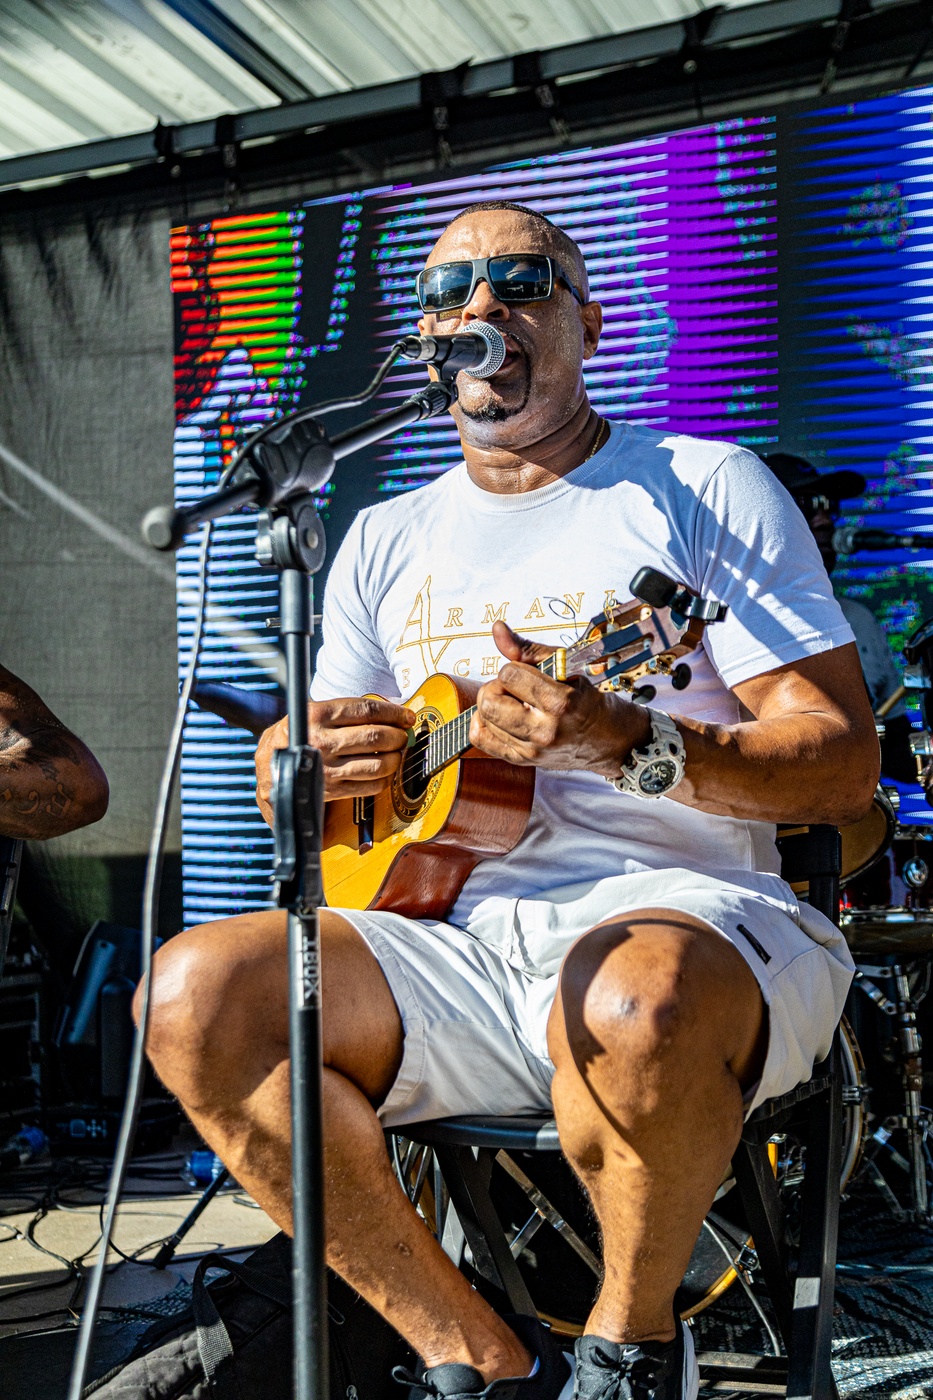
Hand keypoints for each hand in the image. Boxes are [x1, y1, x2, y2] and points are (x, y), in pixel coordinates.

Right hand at [255, 697, 414, 822]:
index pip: (367, 710)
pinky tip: (384, 772)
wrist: (268, 771)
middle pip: (376, 737)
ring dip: (395, 758)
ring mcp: (327, 768)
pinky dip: (384, 779)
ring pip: (377, 763)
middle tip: (404, 736)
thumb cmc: (296, 736)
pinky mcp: (332, 790)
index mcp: (317, 714)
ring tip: (396, 753)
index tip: (407, 716)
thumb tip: (389, 710)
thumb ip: (345, 711)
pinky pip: (370, 786)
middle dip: (398, 736)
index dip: (393, 713)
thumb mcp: (311, 713)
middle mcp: (322, 741)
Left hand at [468, 621, 650, 773]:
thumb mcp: (565, 667)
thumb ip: (527, 648)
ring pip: (483, 718)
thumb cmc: (587, 701)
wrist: (609, 740)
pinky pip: (481, 739)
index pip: (509, 675)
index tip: (526, 674)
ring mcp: (532, 749)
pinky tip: (499, 717)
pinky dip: (482, 724)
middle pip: (489, 700)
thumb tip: (497, 628)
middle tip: (513, 689)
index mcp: (560, 703)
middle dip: (496, 687)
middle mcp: (545, 730)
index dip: (513, 668)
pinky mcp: (523, 761)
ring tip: (512, 704)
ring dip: (492, 705)